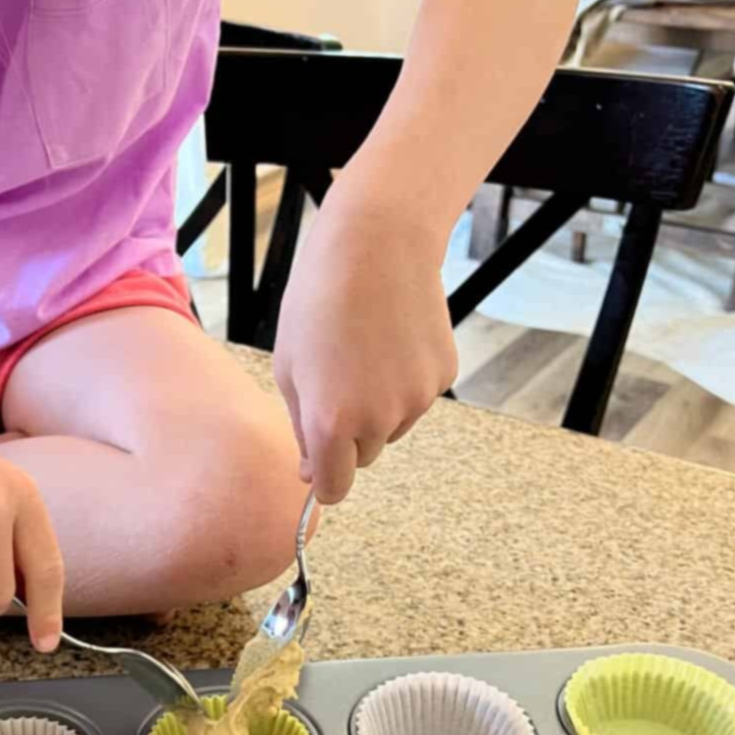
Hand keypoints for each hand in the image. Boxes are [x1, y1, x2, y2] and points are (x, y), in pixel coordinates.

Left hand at [273, 211, 457, 503]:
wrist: (376, 246)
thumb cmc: (318, 302)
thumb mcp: (291, 368)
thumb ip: (302, 428)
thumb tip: (312, 473)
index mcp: (331, 424)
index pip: (334, 488)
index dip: (325, 479)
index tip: (320, 467)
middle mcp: (379, 420)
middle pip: (363, 457)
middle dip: (349, 435)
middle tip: (336, 379)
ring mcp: (417, 399)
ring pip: (392, 427)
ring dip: (377, 407)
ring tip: (363, 351)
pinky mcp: (443, 376)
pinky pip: (417, 397)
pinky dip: (404, 381)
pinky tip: (391, 340)